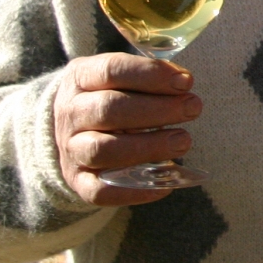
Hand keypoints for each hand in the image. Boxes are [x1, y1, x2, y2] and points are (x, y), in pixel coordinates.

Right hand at [52, 53, 201, 205]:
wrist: (69, 127)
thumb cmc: (110, 93)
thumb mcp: (122, 75)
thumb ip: (150, 77)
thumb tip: (183, 83)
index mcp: (81, 77)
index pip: (112, 70)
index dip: (150, 75)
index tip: (186, 82)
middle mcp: (71, 112)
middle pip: (110, 109)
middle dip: (157, 110)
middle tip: (193, 108)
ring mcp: (70, 149)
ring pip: (103, 150)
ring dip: (148, 146)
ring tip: (184, 141)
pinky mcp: (77, 180)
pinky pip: (99, 191)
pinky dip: (132, 191)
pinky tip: (164, 184)